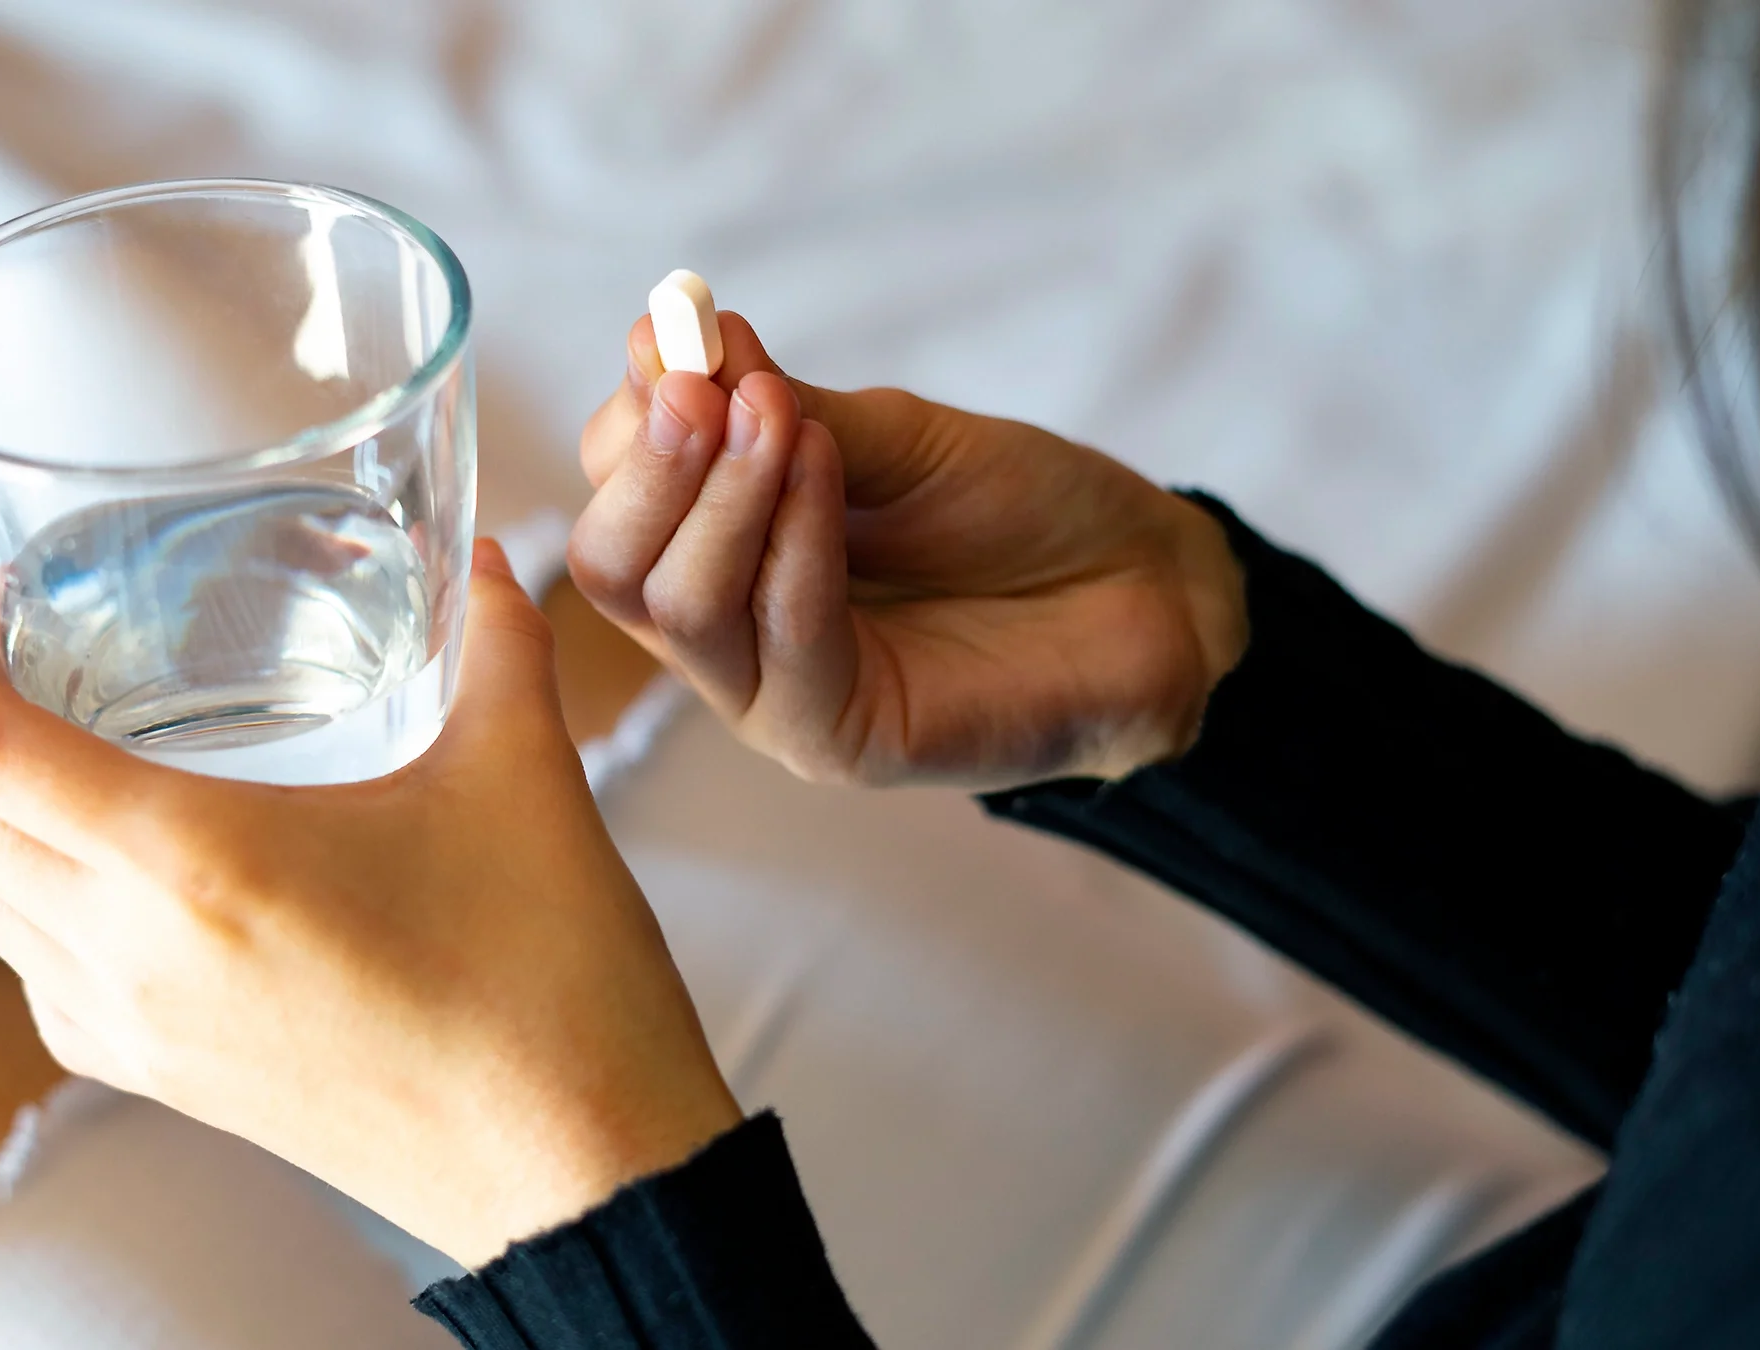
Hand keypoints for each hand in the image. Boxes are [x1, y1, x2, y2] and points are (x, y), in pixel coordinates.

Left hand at [0, 544, 742, 1267]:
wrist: (576, 1165)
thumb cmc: (550, 979)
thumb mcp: (523, 774)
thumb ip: (496, 642)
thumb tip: (486, 556)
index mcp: (198, 864)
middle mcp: (139, 953)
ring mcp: (144, 1032)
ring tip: (30, 732)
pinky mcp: (172, 1083)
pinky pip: (44, 981)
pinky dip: (33, 904)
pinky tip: (97, 872)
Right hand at [570, 313, 1248, 788]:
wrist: (1145, 588)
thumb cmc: (1016, 512)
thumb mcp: (892, 435)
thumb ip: (785, 404)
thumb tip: (672, 331)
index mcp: (718, 554)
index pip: (615, 495)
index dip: (632, 416)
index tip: (674, 332)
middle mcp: (727, 634)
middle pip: (614, 568)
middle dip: (649, 468)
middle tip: (698, 385)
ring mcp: (774, 699)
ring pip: (681, 611)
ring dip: (720, 497)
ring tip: (773, 410)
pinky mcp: (841, 744)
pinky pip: (785, 647)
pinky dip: (795, 545)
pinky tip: (824, 462)